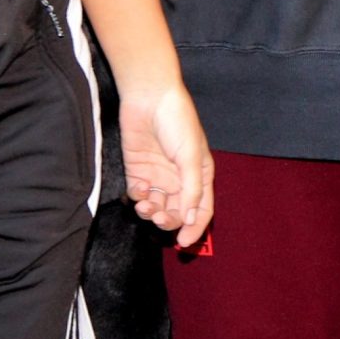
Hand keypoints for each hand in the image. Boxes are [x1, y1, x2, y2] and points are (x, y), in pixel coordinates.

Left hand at [118, 81, 213, 248]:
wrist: (149, 96)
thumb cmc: (178, 122)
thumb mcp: (191, 157)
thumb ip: (191, 190)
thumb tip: (192, 220)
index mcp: (200, 175)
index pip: (202, 210)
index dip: (196, 228)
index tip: (185, 242)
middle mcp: (179, 179)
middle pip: (177, 212)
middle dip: (169, 220)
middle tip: (161, 218)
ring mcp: (158, 175)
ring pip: (156, 207)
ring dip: (152, 212)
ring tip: (147, 206)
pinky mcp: (137, 170)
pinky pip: (138, 195)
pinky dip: (137, 198)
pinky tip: (138, 190)